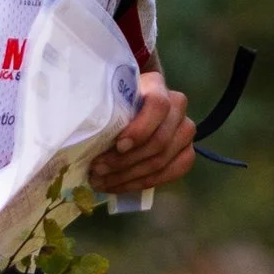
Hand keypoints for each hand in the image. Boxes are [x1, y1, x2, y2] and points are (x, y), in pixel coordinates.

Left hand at [89, 73, 195, 194]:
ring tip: (102, 182)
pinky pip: (171, 173)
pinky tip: (120, 186)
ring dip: (130, 176)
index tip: (118, 146)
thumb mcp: (110, 99)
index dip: (140, 129)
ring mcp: (185, 131)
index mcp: (157, 86)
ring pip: (162, 160)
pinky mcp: (187, 152)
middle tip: (98, 170)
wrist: (137, 106)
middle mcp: (177, 107)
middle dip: (125, 161)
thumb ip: (105, 111)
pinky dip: (143, 183)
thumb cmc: (118, 102)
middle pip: (159, 141)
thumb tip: (86, 138)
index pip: (157, 106)